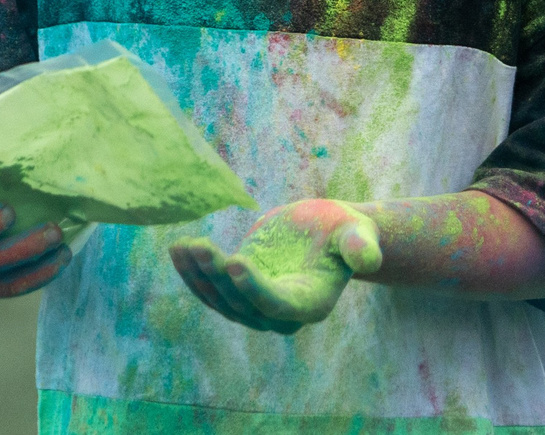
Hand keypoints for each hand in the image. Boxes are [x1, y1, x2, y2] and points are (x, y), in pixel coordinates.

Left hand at [170, 199, 382, 333]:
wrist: (323, 231)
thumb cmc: (344, 230)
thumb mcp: (358, 232)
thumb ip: (361, 247)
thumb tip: (367, 260)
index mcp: (310, 303)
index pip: (278, 305)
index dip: (255, 289)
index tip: (234, 261)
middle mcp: (281, 314)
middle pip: (244, 305)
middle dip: (219, 278)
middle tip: (201, 246)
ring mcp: (255, 306)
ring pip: (221, 300)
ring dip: (199, 276)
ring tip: (183, 247)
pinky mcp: (237, 291)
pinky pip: (210, 289)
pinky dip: (191, 272)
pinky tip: (177, 250)